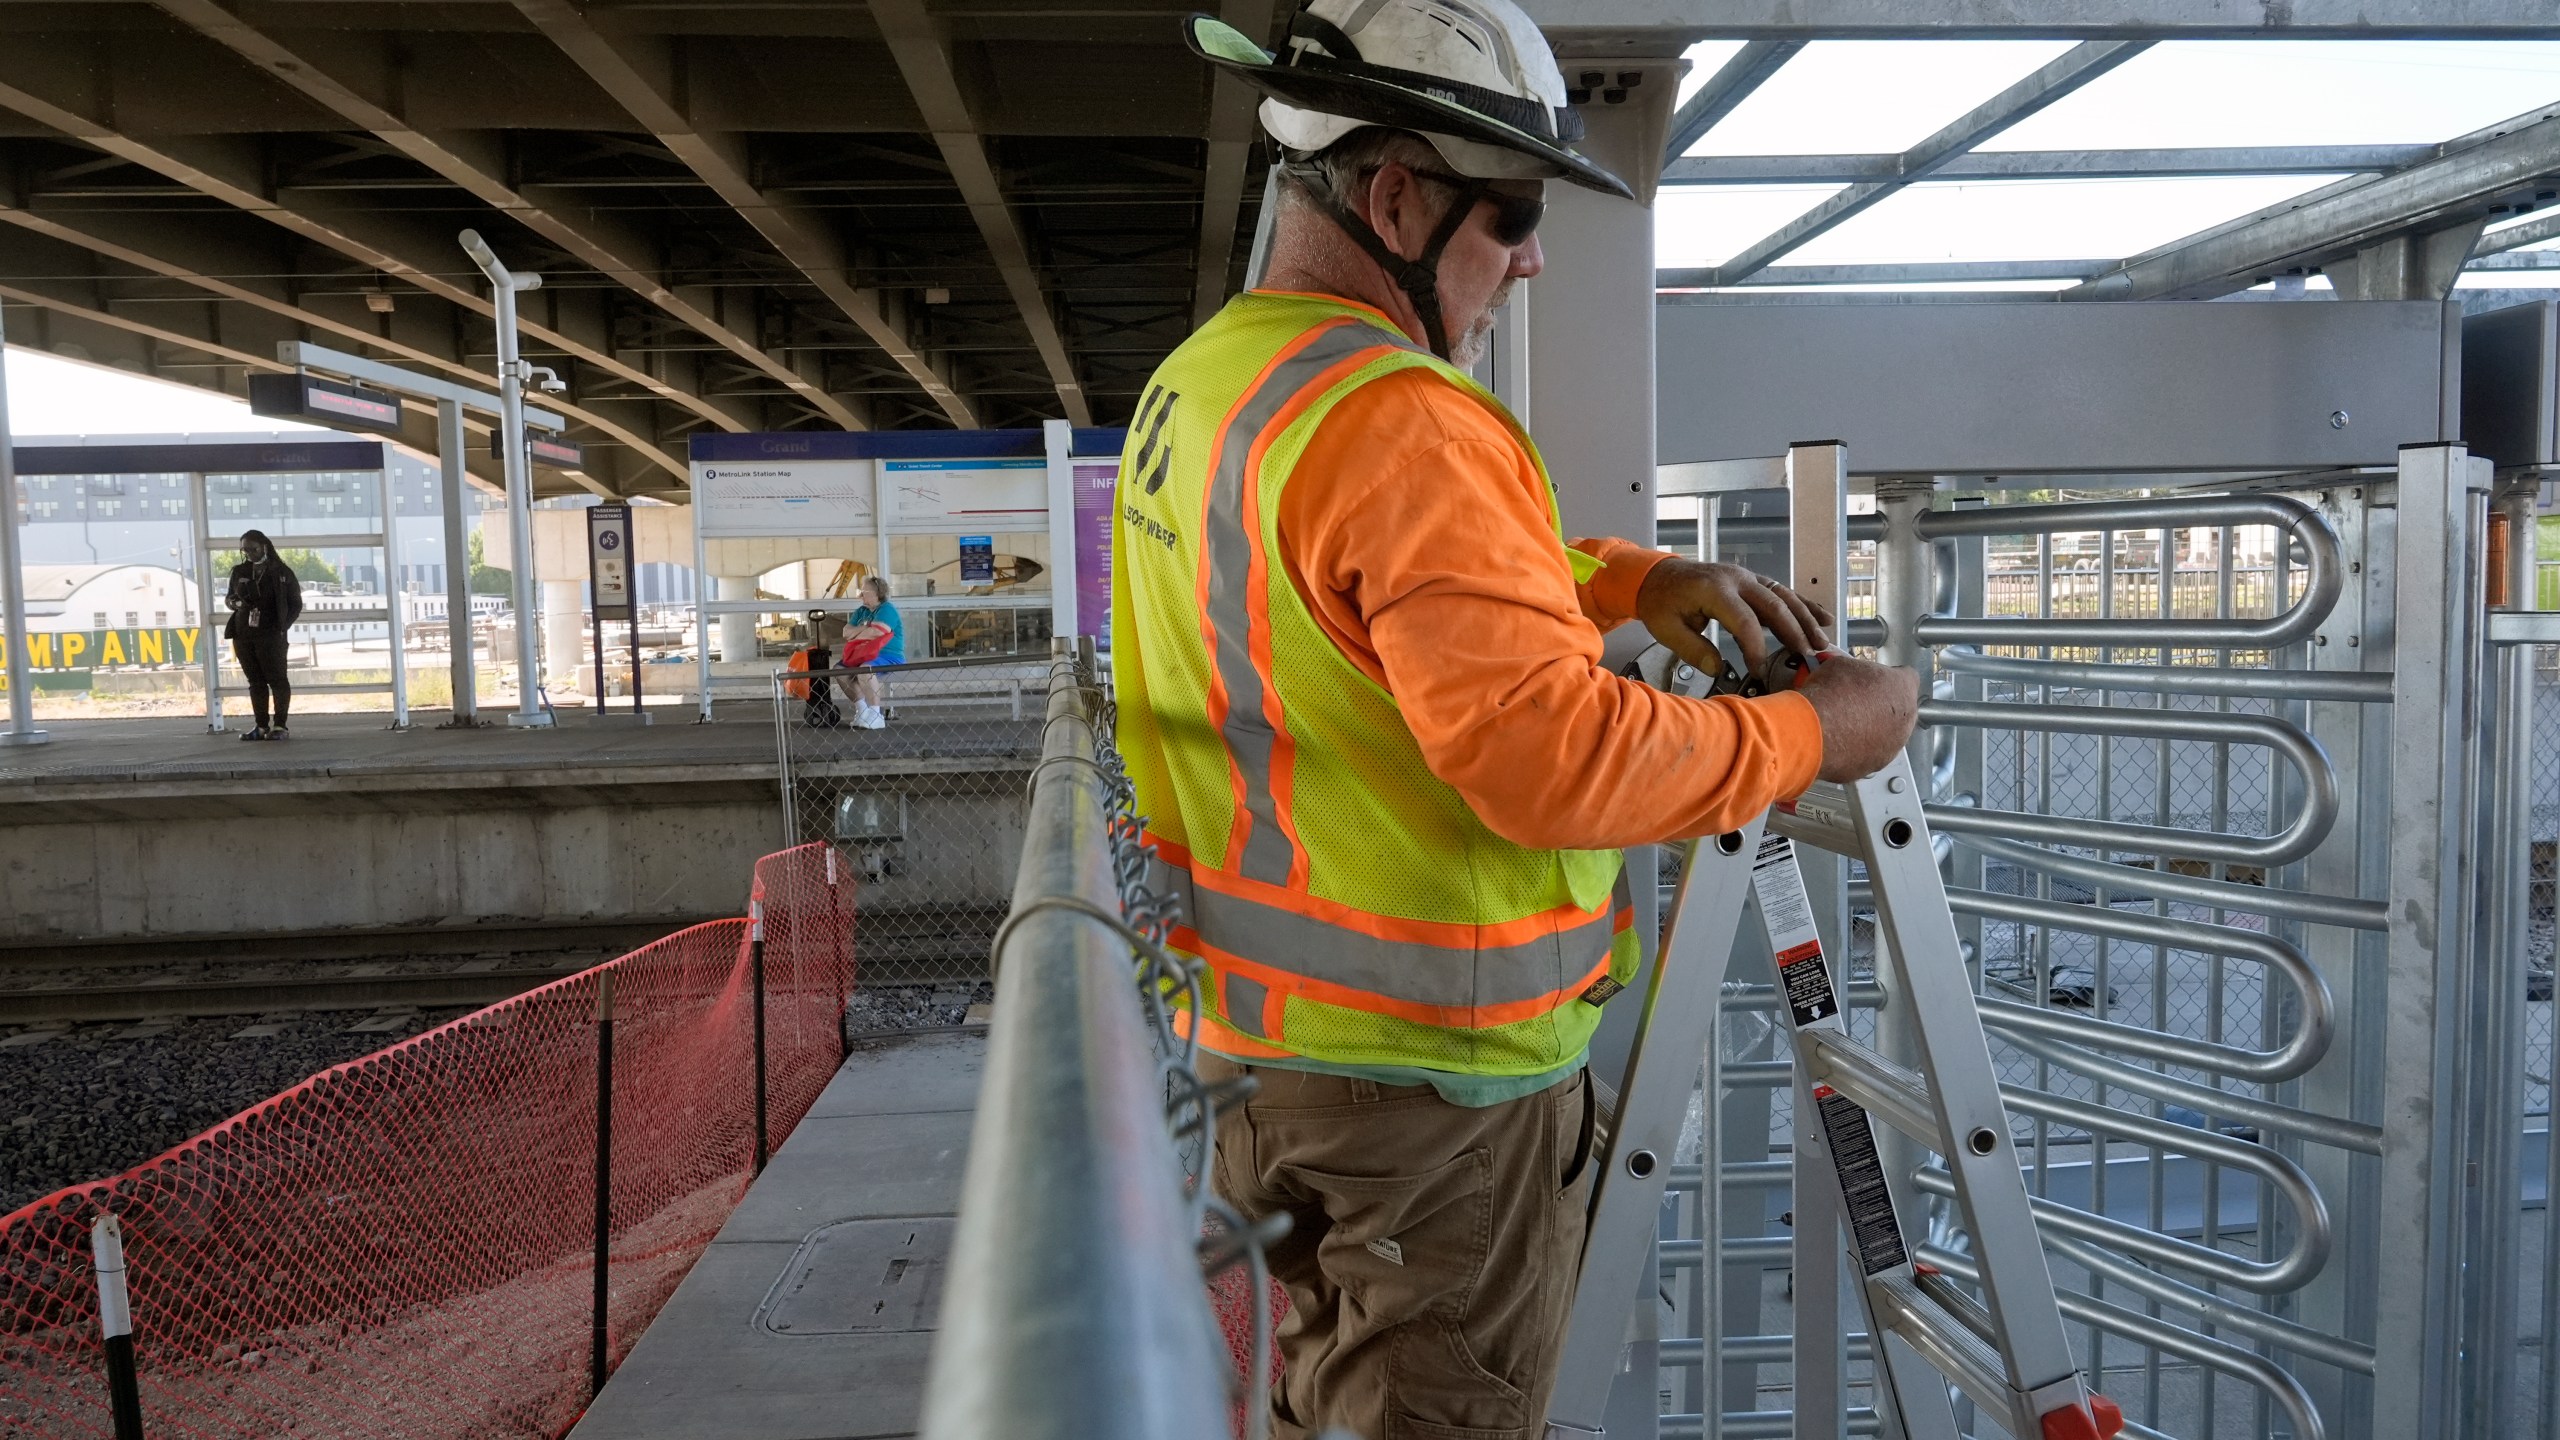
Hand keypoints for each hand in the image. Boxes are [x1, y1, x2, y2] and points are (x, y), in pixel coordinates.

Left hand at [1634, 559, 1831, 674]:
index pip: (1743, 620)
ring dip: (1806, 619)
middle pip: (1773, 604)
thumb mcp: (1666, 629)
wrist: (1656, 576)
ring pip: (1784, 596)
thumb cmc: (1660, 601)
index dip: (1754, 646)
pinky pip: (1782, 592)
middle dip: (1794, 632)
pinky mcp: (1752, 581)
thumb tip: (1718, 669)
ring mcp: (1746, 577)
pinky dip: (1803, 605)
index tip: (1758, 668)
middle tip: (1808, 656)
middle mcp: (1736, 579)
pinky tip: (1823, 618)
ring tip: (1822, 643)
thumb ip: (1693, 650)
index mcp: (1714, 589)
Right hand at [1796, 655, 1919, 780]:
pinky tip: (1838, 741)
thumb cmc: (1831, 695)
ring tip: (1844, 723)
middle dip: (1881, 706)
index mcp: (1903, 689)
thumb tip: (1848, 673)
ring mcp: (1892, 747)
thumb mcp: (1841, 665)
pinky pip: (1869, 755)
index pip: (1908, 678)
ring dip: (1871, 729)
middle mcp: (1905, 720)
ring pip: (1887, 736)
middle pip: (1900, 710)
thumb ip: (1856, 670)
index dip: (1889, 677)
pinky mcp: (1873, 765)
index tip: (1875, 679)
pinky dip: (1857, 749)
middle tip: (1856, 701)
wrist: (1814, 731)